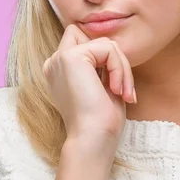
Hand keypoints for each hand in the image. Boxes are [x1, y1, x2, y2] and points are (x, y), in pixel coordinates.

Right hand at [42, 24, 135, 150]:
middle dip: (116, 60)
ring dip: (122, 67)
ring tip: (123, 93)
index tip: (116, 87)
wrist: (93, 139)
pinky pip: (108, 48)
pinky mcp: (70, 57)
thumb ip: (103, 64)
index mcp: (60, 70)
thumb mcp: (103, 86)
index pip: (87, 43)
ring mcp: (60, 58)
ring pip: (106, 43)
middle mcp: (55, 62)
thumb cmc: (101, 121)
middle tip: (124, 89)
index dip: (107, 59)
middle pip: (97, 39)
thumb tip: (112, 46)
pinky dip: (119, 68)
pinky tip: (115, 89)